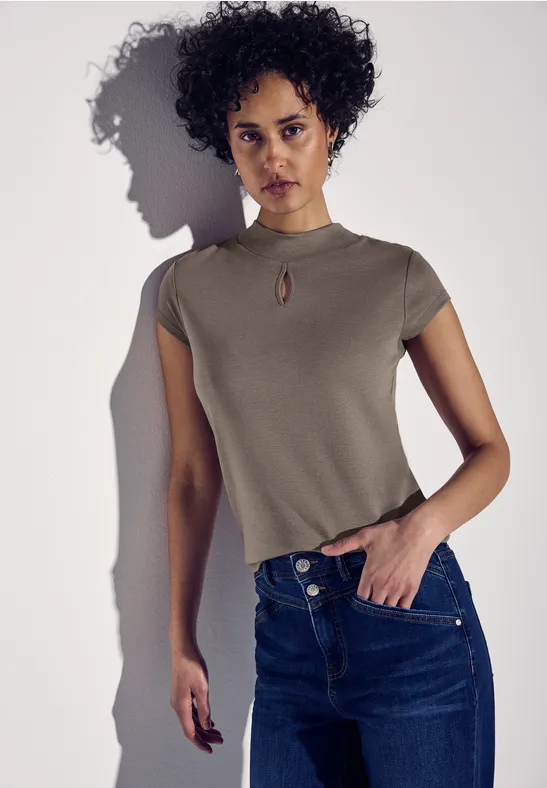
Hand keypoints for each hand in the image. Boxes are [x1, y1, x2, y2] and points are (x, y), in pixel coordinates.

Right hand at [170, 644, 222, 753]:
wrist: (183, 650)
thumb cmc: (192, 666)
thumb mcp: (202, 688)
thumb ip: (204, 709)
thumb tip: (205, 726)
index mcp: (181, 706)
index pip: (190, 731)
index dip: (200, 742)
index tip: (210, 750)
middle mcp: (178, 706)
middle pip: (191, 727)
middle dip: (205, 736)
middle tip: (220, 740)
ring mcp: (179, 700)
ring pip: (191, 720)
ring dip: (203, 727)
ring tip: (217, 732)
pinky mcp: (182, 694)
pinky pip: (190, 712)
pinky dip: (200, 718)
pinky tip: (208, 721)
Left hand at [320, 517, 439, 608]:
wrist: (417, 533)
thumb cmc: (390, 533)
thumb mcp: (364, 536)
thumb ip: (343, 545)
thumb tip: (323, 550)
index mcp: (370, 574)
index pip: (360, 598)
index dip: (359, 602)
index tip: (358, 603)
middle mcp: (382, 585)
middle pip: (373, 606)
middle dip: (370, 609)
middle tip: (368, 611)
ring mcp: (398, 588)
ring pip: (388, 609)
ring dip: (383, 611)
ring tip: (381, 613)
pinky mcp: (412, 588)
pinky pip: (404, 608)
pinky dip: (399, 612)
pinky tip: (396, 613)